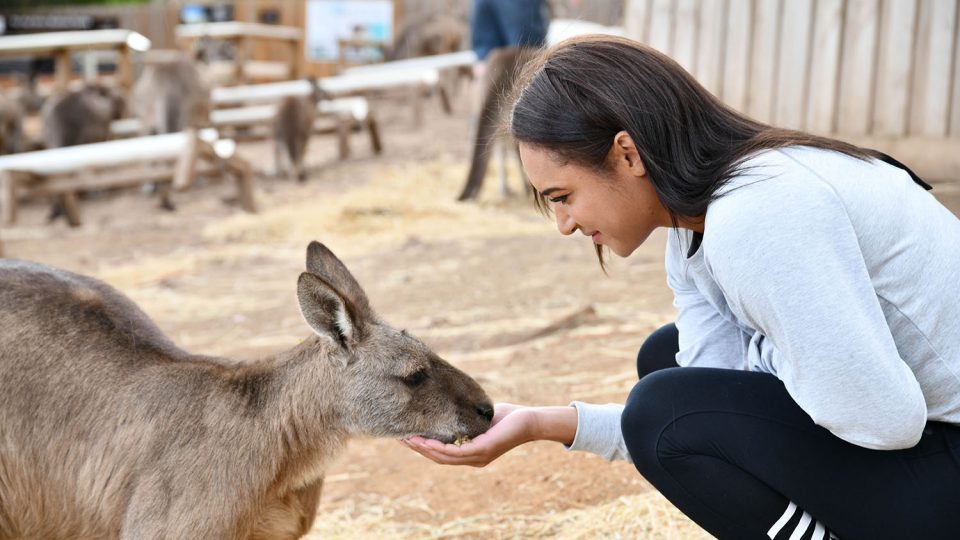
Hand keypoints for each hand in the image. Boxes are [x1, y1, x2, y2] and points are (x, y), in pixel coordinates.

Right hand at [402, 403, 533, 466]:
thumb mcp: (480, 418)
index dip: (423, 448)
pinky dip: (438, 447)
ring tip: (407, 439)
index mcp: (471, 454)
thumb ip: (465, 417)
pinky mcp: (482, 450)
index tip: (406, 437)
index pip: (442, 455)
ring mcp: (477, 458)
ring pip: (443, 457)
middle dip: (418, 448)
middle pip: (438, 458)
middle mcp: (473, 460)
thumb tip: (447, 403)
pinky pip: (455, 452)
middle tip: (399, 438)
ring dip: (423, 449)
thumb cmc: (508, 417)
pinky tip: (426, 440)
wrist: (530, 421)